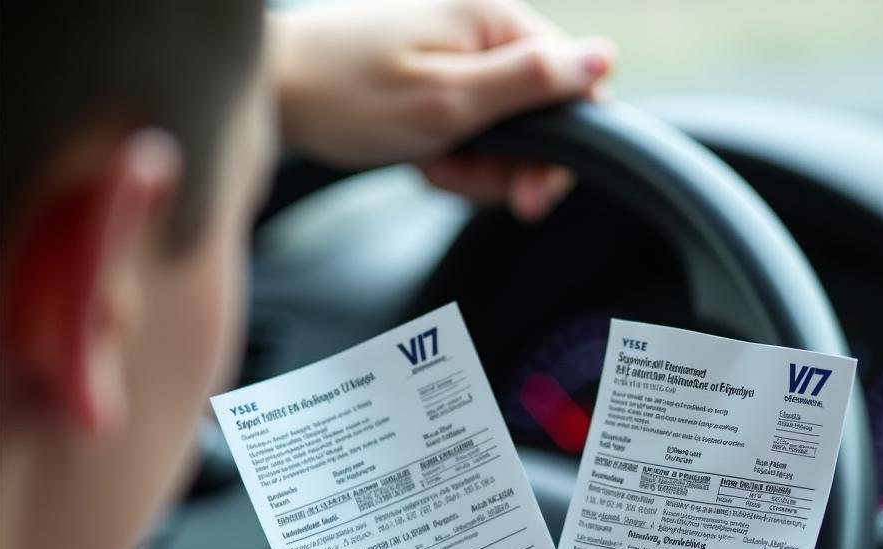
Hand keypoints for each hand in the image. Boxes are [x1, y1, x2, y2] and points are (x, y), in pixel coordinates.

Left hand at [269, 0, 615, 218]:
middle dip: (503, 164)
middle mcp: (485, 31)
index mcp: (495, 20)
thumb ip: (529, 82)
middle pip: (540, 119)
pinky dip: (451, 157)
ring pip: (506, 136)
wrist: (278, 92)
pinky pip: (474, 134)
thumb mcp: (447, 99)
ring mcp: (462, 58)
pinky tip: (420, 155)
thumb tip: (604, 61)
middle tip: (454, 173)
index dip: (558, 151)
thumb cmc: (349, 93)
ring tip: (428, 159)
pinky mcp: (442, 81)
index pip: (574, 86)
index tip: (526, 194)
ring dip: (471, 166)